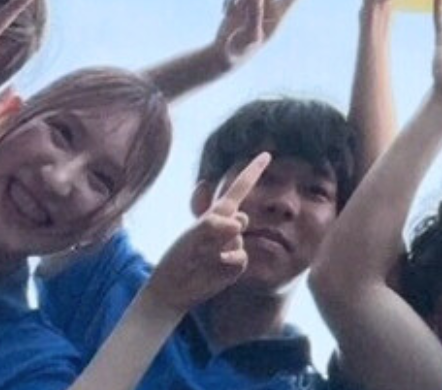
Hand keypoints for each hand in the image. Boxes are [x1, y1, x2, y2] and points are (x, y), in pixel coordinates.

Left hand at [146, 153, 268, 312]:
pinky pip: (241, 256)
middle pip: (242, 217)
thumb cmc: (180, 255)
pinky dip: (229, 260)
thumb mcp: (194, 232)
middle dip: (224, 228)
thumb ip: (217, 222)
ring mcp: (234, 245)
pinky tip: (216, 265)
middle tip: (201, 245)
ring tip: (202, 258)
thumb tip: (240, 225)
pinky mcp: (236, 264)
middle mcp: (228, 227)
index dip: (253, 171)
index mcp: (217, 213)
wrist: (174, 287)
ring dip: (219, 247)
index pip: (240, 188)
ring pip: (239, 238)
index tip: (267, 154)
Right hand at [211, 0, 315, 69]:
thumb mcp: (247, 37)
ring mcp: (256, 4)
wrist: (226, 54)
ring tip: (230, 12)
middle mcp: (270, 8)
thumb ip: (253, 18)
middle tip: (239, 0)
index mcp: (278, 16)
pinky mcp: (242, 3)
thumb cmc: (240, 51)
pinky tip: (225, 12)